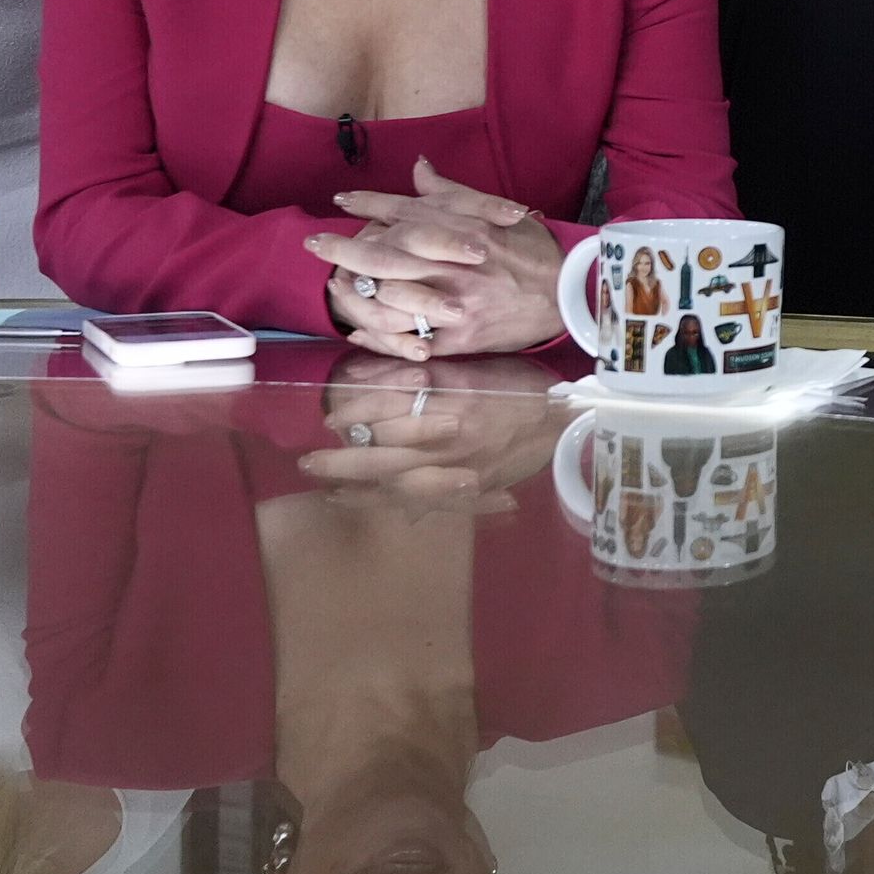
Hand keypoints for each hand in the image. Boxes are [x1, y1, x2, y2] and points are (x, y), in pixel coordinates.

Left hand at [294, 354, 567, 507]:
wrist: (565, 422)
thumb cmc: (520, 388)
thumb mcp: (474, 370)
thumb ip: (426, 376)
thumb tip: (367, 378)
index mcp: (451, 400)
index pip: (387, 410)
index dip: (353, 415)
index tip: (329, 418)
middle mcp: (449, 438)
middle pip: (382, 451)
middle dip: (340, 458)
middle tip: (307, 462)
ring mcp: (459, 469)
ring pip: (394, 482)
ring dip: (356, 485)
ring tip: (325, 486)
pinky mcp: (469, 490)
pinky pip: (420, 502)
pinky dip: (386, 503)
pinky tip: (361, 502)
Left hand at [304, 157, 562, 360]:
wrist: (568, 294)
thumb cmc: (531, 251)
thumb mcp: (495, 211)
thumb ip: (451, 192)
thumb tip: (419, 167)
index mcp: (460, 230)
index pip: (404, 212)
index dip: (368, 206)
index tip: (340, 203)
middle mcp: (451, 263)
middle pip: (386, 255)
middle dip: (344, 249)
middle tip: (313, 244)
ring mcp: (453, 302)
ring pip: (390, 298)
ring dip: (355, 295)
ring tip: (333, 289)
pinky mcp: (459, 337)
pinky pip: (410, 340)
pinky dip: (381, 337)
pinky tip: (359, 331)